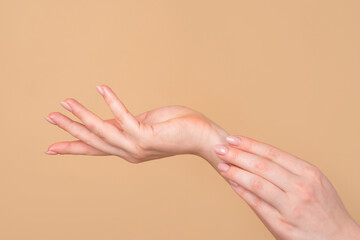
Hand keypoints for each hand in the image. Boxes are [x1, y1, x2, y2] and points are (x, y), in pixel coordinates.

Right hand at [45, 85, 226, 162]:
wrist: (203, 137)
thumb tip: (111, 118)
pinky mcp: (148, 135)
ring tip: (65, 102)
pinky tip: (101, 88)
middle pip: (93, 140)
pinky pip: (124, 117)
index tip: (52, 147)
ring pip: (103, 131)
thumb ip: (127, 123)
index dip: (73, 146)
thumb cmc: (177, 128)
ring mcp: (138, 146)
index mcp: (128, 148)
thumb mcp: (146, 124)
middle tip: (49, 117)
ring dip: (82, 115)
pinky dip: (112, 101)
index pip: (95, 148)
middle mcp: (129, 152)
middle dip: (69, 129)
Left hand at [214, 136, 359, 239]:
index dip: (249, 144)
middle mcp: (300, 187)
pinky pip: (258, 205)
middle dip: (237, 155)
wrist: (339, 239)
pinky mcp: (282, 225)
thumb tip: (259, 158)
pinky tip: (232, 185)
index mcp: (307, 173)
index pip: (272, 153)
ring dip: (235, 173)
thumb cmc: (324, 208)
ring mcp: (291, 207)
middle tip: (220, 148)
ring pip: (257, 183)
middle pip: (261, 166)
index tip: (232, 139)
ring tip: (221, 165)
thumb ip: (289, 169)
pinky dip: (243, 193)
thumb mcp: (314, 181)